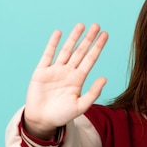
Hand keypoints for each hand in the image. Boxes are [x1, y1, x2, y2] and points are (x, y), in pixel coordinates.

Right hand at [23, 23, 108, 138]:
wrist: (42, 120)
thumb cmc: (62, 115)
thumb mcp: (81, 106)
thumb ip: (93, 92)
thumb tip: (105, 78)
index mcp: (78, 79)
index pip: (90, 59)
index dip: (97, 47)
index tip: (105, 35)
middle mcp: (68, 72)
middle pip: (80, 51)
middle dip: (88, 39)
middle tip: (97, 26)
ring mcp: (55, 70)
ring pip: (66, 50)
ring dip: (73, 38)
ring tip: (81, 25)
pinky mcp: (41, 71)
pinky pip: (48, 55)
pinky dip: (53, 44)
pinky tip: (59, 33)